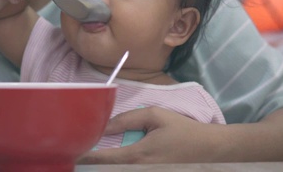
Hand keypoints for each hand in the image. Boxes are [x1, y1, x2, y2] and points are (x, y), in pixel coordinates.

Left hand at [78, 107, 222, 163]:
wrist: (212, 150)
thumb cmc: (183, 130)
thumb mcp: (155, 116)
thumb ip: (127, 119)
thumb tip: (104, 124)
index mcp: (138, 156)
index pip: (103, 159)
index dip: (84, 157)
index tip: (70, 151)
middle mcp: (140, 171)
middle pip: (108, 171)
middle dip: (92, 164)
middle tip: (76, 153)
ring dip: (105, 166)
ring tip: (89, 158)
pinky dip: (118, 167)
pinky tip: (111, 161)